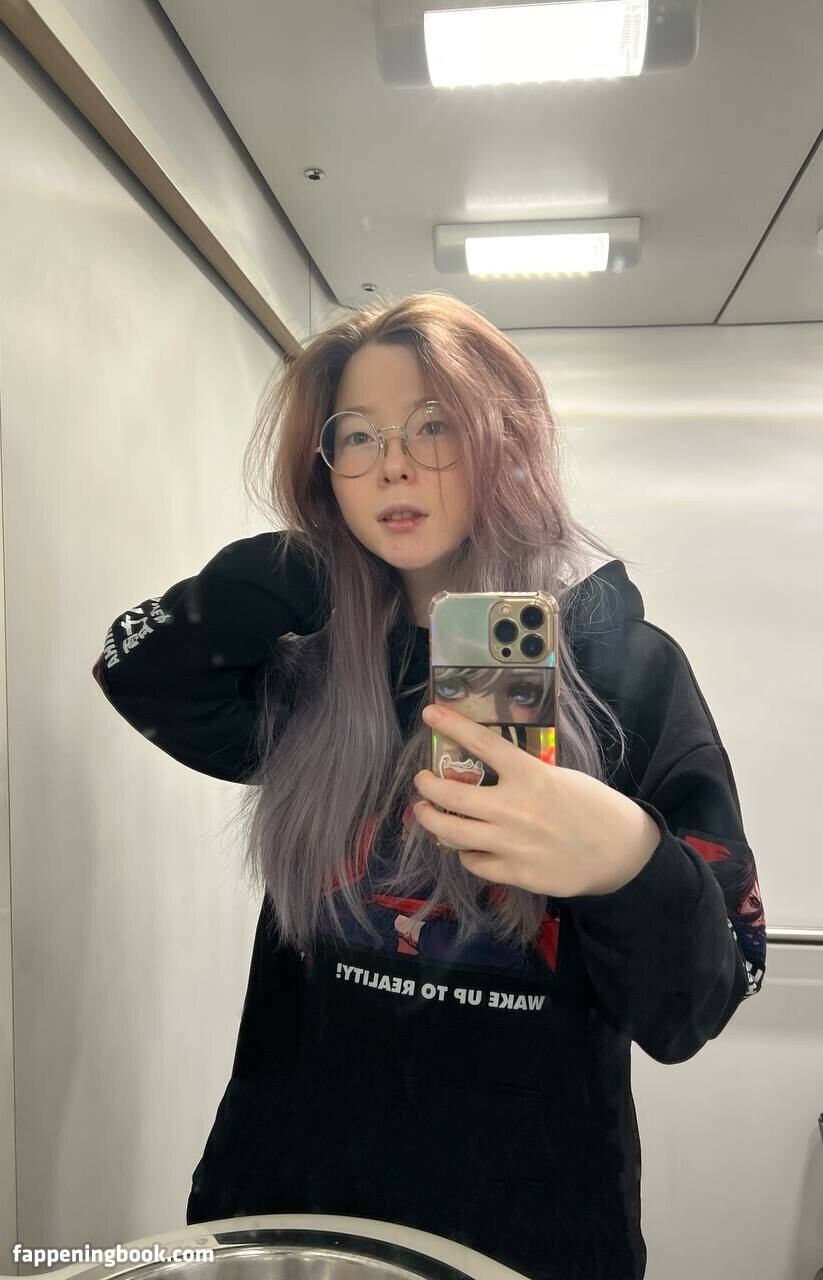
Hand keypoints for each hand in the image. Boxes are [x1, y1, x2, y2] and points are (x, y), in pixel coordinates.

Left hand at [413, 703, 660, 897]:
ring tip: (424, 812)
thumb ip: (524, 776)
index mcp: (531, 776)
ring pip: (453, 833)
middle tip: (421, 780)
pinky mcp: (516, 873)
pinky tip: (466, 846)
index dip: (452, 725)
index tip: (430, 713)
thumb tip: (488, 773)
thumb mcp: (560, 778)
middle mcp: (515, 809)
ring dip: (430, 820)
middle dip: (427, 785)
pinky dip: (465, 852)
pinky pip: (474, 862)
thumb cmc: (593, 808)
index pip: (482, 744)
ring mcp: (512, 844)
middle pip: (452, 796)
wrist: (621, 852)